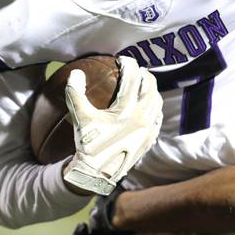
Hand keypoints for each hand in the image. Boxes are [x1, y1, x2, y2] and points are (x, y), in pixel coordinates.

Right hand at [63, 56, 162, 194]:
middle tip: (136, 69)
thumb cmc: (88, 145)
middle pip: (150, 87)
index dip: (129, 64)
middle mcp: (142, 118)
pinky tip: (148, 107)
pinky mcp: (150, 140)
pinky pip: (158, 118)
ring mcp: (148, 130)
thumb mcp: (80, 117)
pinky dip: (155, 107)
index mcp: (126, 110)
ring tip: (143, 84)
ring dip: (151, 90)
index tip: (122, 59)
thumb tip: (76, 72)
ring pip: (157, 102)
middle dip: (144, 74)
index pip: (132, 78)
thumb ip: (76, 93)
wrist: (97, 175)